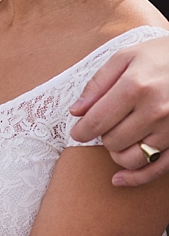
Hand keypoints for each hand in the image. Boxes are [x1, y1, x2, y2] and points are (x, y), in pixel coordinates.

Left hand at [70, 37, 168, 185]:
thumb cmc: (161, 56)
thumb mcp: (126, 58)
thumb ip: (97, 84)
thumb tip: (76, 111)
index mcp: (135, 87)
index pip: (96, 122)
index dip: (81, 131)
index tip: (78, 131)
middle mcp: (155, 110)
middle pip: (112, 141)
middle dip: (103, 136)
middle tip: (108, 125)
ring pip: (131, 158)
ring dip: (118, 153)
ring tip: (118, 140)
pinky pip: (157, 169)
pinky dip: (136, 178)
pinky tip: (119, 179)